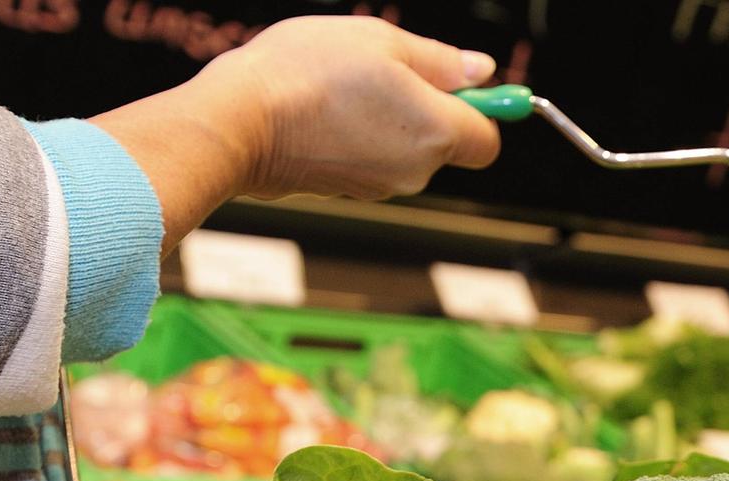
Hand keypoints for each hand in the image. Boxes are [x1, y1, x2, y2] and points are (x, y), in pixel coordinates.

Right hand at [199, 16, 501, 199]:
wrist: (239, 122)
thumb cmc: (307, 75)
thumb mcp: (381, 42)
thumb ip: (439, 60)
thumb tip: (481, 72)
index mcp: (437, 133)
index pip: (488, 139)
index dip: (481, 109)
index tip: (458, 82)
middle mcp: (416, 171)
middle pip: (446, 142)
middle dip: (427, 106)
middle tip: (386, 69)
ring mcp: (381, 186)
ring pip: (406, 149)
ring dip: (388, 117)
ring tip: (345, 85)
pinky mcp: (348, 191)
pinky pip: (372, 159)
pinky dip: (360, 135)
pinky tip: (326, 109)